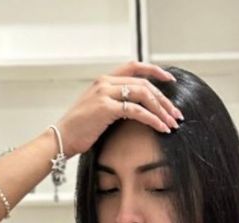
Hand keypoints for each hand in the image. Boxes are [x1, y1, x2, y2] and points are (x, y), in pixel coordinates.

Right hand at [53, 61, 182, 156]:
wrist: (61, 138)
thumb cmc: (80, 130)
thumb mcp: (99, 111)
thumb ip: (115, 103)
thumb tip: (138, 109)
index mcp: (104, 80)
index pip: (135, 66)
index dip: (155, 71)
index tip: (171, 79)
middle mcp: (105, 82)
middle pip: (144, 83)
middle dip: (164, 99)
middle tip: (176, 114)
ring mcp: (104, 93)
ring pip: (142, 94)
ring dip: (161, 110)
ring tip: (172, 124)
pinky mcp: (105, 108)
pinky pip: (136, 111)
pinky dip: (152, 119)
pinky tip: (161, 128)